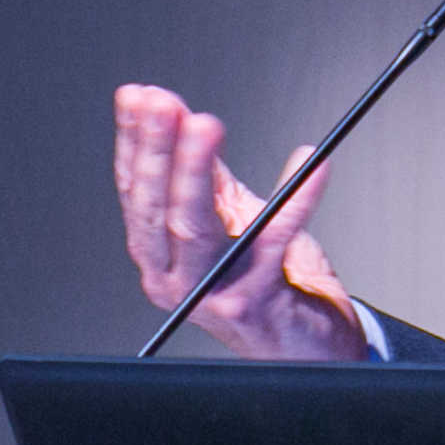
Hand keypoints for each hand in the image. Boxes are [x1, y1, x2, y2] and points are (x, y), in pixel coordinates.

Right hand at [110, 85, 369, 362]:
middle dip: (158, 150)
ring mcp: (212, 294)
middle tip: (163, 103)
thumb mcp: (227, 222)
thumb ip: (204, 179)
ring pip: (195, 228)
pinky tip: (310, 161)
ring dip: (196, 172)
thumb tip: (185, 119)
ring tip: (205, 125)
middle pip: (156, 209)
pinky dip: (297, 196)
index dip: (134, 141)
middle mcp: (174, 281)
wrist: (304, 349)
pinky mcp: (258, 301)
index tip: (139, 96)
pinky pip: (276, 239)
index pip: (135, 192)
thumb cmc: (265, 283)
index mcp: (158, 257)